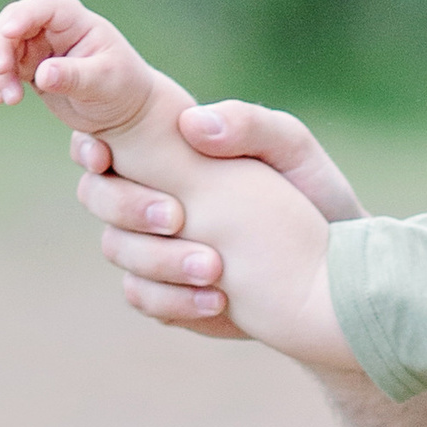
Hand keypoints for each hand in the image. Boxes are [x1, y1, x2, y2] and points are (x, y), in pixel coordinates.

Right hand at [0, 0, 155, 139]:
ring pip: (3, 47)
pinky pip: (2, 68)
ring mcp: (38, 47)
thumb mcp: (105, 83)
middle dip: (1, 47)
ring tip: (10, 100)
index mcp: (76, 21)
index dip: (23, 15)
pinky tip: (0, 100)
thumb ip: (75, 77)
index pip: (46, 6)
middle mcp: (52, 28)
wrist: (123, 111)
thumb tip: (43, 75)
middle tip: (2, 74)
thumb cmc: (122, 88)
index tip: (8, 32)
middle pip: (13, 22)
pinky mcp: (29, 68)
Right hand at [72, 99, 364, 336]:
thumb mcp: (291, 148)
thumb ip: (247, 124)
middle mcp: (148, 196)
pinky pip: (144, 298)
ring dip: (157, 259)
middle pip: (97, 196)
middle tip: (176, 217)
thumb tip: (191, 124)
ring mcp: (152, 246)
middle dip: (127, 206)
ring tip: (215, 268)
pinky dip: (173, 301)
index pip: (105, 140)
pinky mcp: (168, 291)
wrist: (337, 268)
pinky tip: (217, 302)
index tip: (107, 157)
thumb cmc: (312, 192)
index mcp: (168, 150)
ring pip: (117, 249)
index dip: (89, 147)